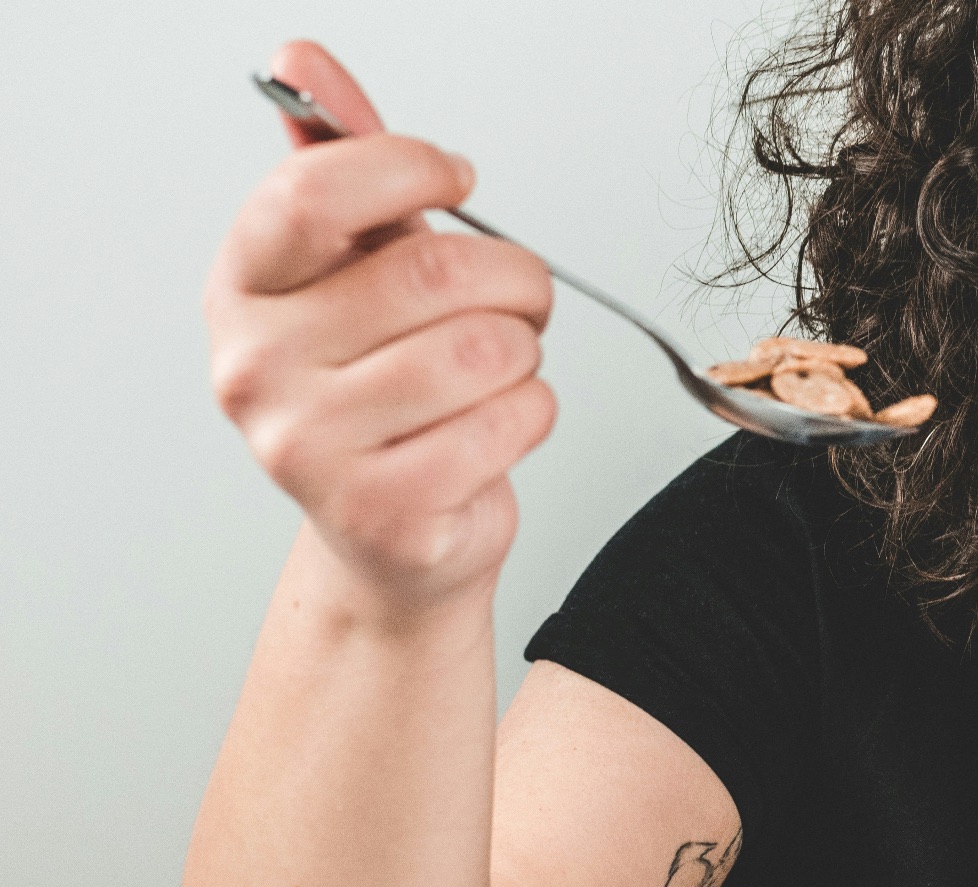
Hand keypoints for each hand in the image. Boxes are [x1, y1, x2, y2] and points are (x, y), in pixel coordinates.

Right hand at [206, 42, 555, 608]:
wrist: (390, 536)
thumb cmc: (382, 390)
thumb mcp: (360, 268)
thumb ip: (343, 164)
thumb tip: (303, 60)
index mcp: (243, 288)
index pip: (318, 190)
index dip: (413, 167)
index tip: (458, 180)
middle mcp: (256, 366)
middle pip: (433, 273)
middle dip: (515, 277)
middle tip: (521, 297)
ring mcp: (308, 447)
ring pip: (485, 351)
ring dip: (526, 353)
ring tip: (502, 368)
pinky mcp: (382, 510)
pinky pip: (511, 421)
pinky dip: (534, 414)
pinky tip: (496, 427)